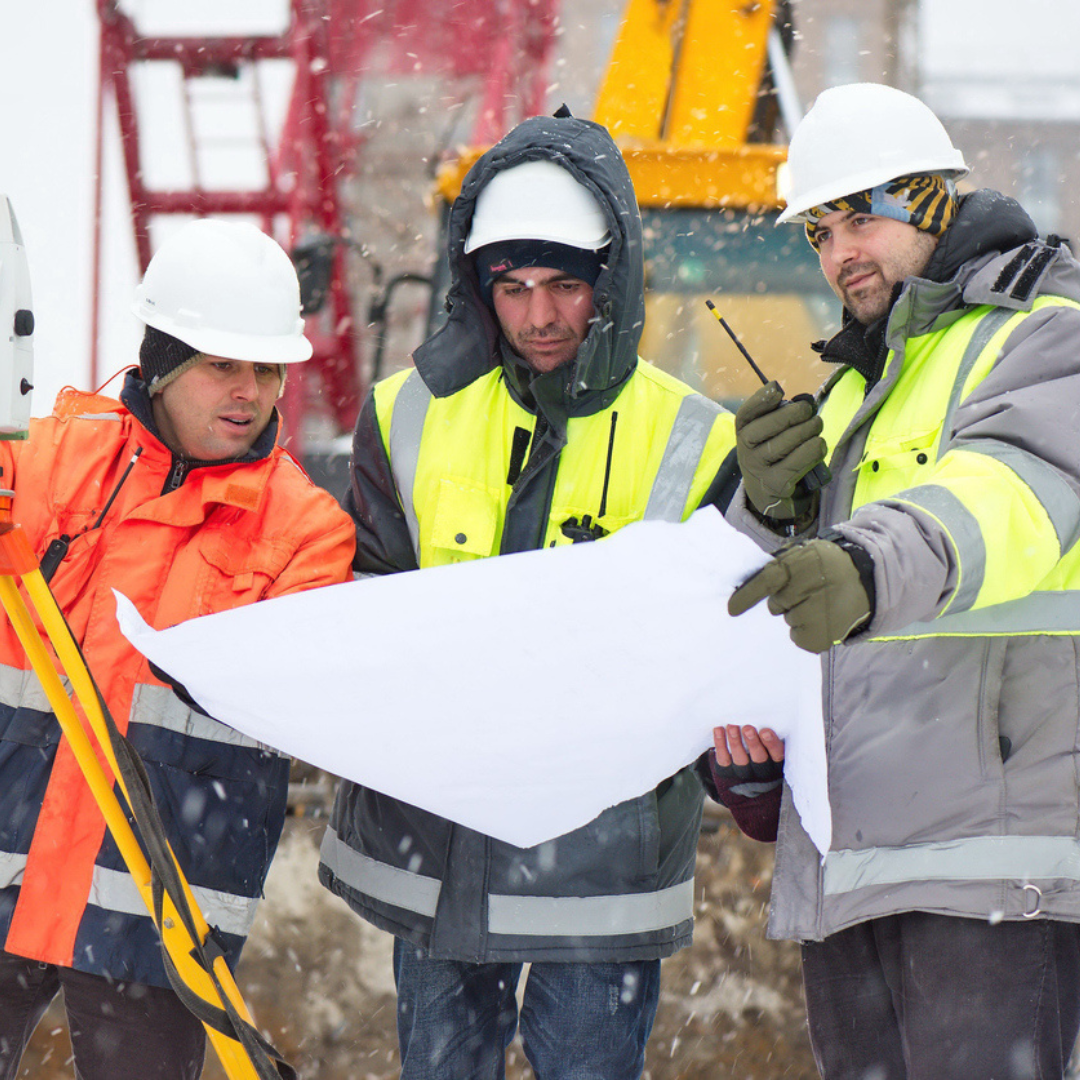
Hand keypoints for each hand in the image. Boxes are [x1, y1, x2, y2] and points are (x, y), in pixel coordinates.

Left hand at [713, 724, 784, 770]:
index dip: (772, 744)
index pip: (777, 754)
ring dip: (735, 742)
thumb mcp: (770, 740)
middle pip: (759, 758)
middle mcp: (762, 769)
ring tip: (732, 726)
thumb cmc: (761, 743)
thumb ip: (769, 731)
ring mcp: (744, 772)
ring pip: (740, 759)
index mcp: (776, 761)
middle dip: (753, 743)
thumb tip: (764, 713)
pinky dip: (720, 744)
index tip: (765, 731)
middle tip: (747, 728)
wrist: (742, 766)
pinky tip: (719, 729)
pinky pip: (723, 759)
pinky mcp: (727, 771)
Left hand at [728, 538, 871, 653]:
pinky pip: (798, 637)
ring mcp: (818, 615)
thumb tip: (746, 586)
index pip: (769, 580)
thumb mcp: (804, 554)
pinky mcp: (822, 637)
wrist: (865, 578)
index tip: (732, 609)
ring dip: (799, 614)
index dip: (748, 595)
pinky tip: (823, 619)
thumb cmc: (826, 567)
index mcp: (803, 563)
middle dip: (786, 599)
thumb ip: (779, 567)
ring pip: (789, 620)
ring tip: (821, 604)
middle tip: (808, 592)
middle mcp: (811, 588)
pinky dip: (806, 631)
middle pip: (777, 604)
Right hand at [735, 382, 826, 518]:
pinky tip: (819, 445)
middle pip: (769, 425)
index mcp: (742, 434)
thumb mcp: (765, 435)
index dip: (761, 400)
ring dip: (809, 429)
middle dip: (794, 413)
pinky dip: (814, 449)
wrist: (767, 493)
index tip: (778, 390)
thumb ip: (778, 416)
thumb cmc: (772, 454)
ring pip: (788, 441)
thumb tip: (804, 402)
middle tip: (809, 411)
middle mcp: (745, 452)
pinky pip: (800, 460)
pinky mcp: (776, 484)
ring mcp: (759, 470)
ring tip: (816, 425)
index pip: (745, 414)